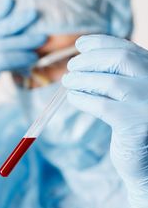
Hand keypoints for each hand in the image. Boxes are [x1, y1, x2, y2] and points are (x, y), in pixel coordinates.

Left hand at [62, 35, 147, 207]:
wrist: (146, 165)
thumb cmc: (135, 127)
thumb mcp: (131, 96)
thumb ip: (118, 76)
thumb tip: (82, 59)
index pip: (128, 48)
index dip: (101, 43)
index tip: (80, 44)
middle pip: (120, 58)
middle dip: (89, 60)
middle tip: (71, 67)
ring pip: (110, 81)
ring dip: (82, 79)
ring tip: (67, 82)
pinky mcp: (135, 124)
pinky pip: (101, 105)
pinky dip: (82, 99)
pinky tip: (73, 98)